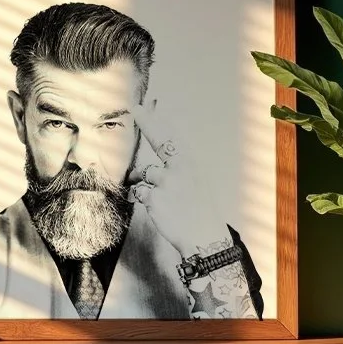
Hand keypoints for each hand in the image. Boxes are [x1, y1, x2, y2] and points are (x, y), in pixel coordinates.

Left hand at [127, 99, 229, 258]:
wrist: (204, 237)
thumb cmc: (199, 210)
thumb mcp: (195, 183)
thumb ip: (178, 168)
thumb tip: (157, 161)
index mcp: (191, 164)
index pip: (173, 137)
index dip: (158, 121)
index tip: (147, 107)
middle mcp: (180, 168)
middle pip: (159, 140)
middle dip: (148, 122)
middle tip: (137, 108)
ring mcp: (166, 182)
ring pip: (144, 173)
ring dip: (146, 182)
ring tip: (163, 197)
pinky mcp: (154, 197)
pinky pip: (139, 191)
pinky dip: (143, 197)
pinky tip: (158, 207)